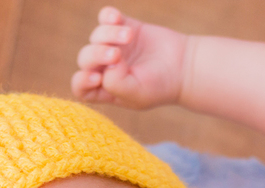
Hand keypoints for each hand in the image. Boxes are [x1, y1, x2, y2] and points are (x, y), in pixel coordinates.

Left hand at [71, 6, 188, 108]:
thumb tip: (106, 64)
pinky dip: (108, 16)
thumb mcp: (138, 94)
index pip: (80, 86)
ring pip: (96, 36)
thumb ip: (115, 84)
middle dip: (97, 54)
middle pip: (85, 58)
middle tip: (117, 54)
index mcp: (105, 89)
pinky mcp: (124, 27)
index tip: (98, 78)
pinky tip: (118, 18)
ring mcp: (113, 46)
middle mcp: (105, 68)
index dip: (82, 81)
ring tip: (129, 36)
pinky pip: (105, 17)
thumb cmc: (161, 86)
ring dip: (109, 34)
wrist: (184, 67)